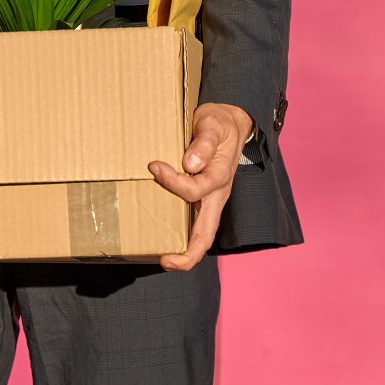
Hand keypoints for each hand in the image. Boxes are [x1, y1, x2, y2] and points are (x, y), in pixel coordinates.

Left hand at [149, 102, 252, 271]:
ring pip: (201, 235)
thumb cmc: (219, 124)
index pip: (195, 190)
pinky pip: (193, 224)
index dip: (173, 182)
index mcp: (219, 177)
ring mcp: (210, 200)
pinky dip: (180, 236)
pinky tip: (163, 237)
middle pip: (206, 234)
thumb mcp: (213, 126)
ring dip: (184, 251)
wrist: (230, 122)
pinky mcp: (202, 199)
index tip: (154, 166)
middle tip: (165, 261)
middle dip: (188, 253)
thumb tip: (190, 164)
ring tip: (163, 259)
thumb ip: (203, 143)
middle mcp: (216, 195)